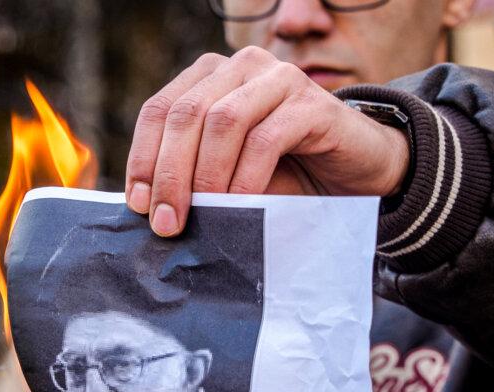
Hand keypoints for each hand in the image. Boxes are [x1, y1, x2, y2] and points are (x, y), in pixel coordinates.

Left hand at [125, 47, 409, 236]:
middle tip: (167, 223)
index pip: (160, 110)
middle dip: (169, 174)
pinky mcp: (312, 103)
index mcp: (210, 78)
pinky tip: (240, 206)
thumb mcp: (227, 173)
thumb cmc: (285, 175)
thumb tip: (145, 208)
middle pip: (186, 115)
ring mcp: (278, 78)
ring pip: (222, 121)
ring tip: (202, 218)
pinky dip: (245, 177)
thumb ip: (191, 176)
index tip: (138, 205)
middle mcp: (241, 66)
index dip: (143, 158)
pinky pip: (265, 139)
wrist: (355, 172)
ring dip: (205, 176)